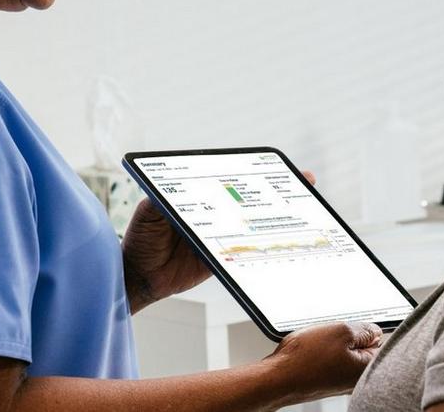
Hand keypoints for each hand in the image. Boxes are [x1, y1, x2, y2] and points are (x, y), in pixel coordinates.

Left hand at [122, 170, 317, 311]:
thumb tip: (183, 193)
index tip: (276, 166)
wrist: (139, 278)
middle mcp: (211, 212)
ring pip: (251, 222)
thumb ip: (165, 202)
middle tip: (304, 180)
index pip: (228, 178)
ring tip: (303, 208)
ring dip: (277, 217)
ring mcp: (219, 234)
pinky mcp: (222, 257)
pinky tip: (283, 241)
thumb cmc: (140, 240)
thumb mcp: (149, 215)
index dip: (252, 171)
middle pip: (248, 197)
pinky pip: (245, 250)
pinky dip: (263, 246)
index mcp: (195, 195)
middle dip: (276, 190)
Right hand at [264, 322, 383, 405]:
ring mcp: (341, 381)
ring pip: (345, 352)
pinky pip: (331, 360)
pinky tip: (312, 353)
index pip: (382, 342)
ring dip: (334, 344)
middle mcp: (356, 379)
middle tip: (333, 335)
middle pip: (363, 347)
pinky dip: (323, 353)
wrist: (278, 378)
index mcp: (366, 368)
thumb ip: (364, 329)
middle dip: (350, 337)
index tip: (353, 329)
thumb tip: (374, 331)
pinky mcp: (327, 381)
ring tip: (319, 345)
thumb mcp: (341, 331)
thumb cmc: (305, 359)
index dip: (366, 330)